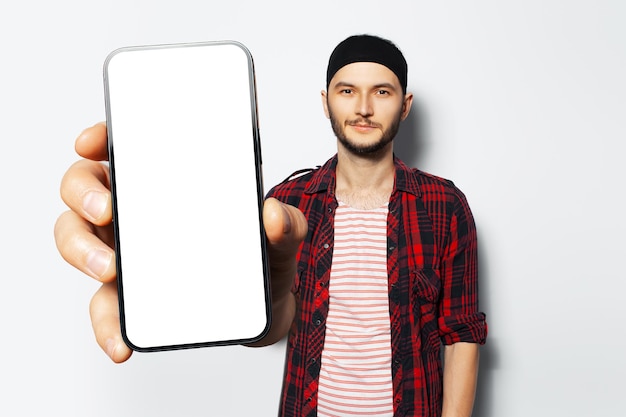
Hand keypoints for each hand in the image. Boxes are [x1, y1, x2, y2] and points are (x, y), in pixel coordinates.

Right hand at [54, 123, 306, 360]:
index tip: (91, 143)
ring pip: (77, 241)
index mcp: (166, 185)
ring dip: (82, 252)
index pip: (123, 150)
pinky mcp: (132, 298)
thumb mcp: (281, 239)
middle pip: (84, 189)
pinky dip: (106, 326)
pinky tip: (121, 342)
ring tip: (111, 270)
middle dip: (84, 194)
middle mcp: (138, 214)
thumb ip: (286, 225)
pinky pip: (105, 308)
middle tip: (108, 210)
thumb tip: (273, 215)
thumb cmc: (262, 260)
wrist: (265, 311)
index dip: (100, 139)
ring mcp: (129, 254)